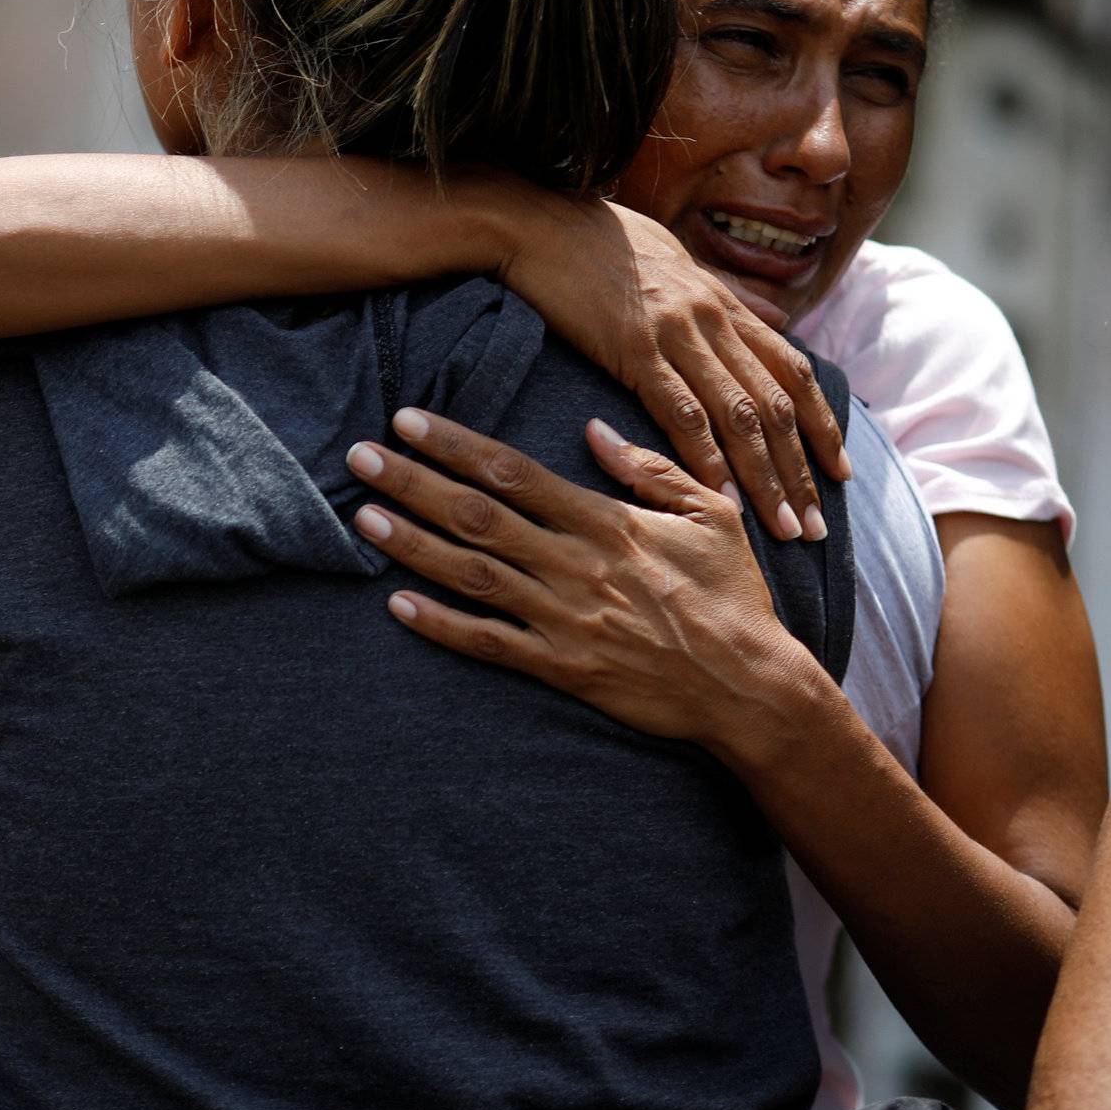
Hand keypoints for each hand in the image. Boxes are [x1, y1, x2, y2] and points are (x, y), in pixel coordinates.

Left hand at [345, 407, 823, 759]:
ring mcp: (565, 619)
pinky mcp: (563, 668)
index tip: (408, 422)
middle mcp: (576, 565)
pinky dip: (441, 625)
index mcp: (606, 522)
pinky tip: (397, 605)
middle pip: (478, 516)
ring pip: (473, 575)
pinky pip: (491, 644)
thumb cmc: (733, 596)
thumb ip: (648, 469)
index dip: (455, 445)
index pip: (515, 472)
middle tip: (360, 458)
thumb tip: (592, 428)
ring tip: (364, 518)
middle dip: (414, 483)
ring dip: (413, 544)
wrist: (750, 687)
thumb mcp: (709, 515)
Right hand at [498, 193, 847, 540]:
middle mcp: (713, 318)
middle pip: (776, 405)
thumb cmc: (598, 240)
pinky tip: (720, 495)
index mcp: (723, 301)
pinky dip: (706, 457)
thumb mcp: (677, 258)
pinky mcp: (635, 347)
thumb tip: (773, 318)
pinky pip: (682, 411)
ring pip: (740, 416)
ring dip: (766, 477)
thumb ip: (725, 296)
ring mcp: (678, 333)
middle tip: (816, 526)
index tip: (838, 472)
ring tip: (783, 527)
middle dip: (802, 471)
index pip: (792, 371)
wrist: (540, 221)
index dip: (822, 424)